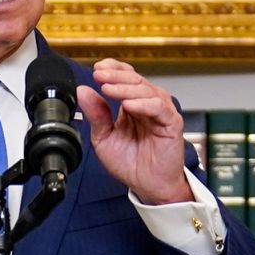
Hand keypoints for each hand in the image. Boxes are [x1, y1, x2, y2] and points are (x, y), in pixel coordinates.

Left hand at [76, 59, 191, 204]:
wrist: (147, 186)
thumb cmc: (130, 163)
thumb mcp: (104, 138)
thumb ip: (96, 115)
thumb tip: (83, 91)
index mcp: (132, 104)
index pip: (126, 76)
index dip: (113, 68)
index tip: (97, 68)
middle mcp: (147, 104)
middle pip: (135, 79)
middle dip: (115, 75)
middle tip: (99, 75)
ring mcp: (160, 112)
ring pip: (146, 90)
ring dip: (125, 88)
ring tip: (108, 88)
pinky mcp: (171, 123)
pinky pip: (159, 108)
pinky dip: (143, 104)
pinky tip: (128, 105)